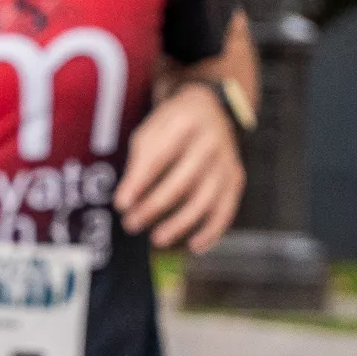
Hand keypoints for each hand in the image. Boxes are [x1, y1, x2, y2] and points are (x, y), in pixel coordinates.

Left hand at [115, 84, 244, 250]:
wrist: (210, 108)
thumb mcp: (149, 132)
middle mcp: (210, 142)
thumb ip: (139, 163)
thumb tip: (126, 202)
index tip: (121, 205)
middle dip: (155, 206)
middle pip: (183, 181)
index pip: (159, 158)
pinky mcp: (236, 178)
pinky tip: (194, 246)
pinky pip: (227, 209)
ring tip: (157, 239)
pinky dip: (212, 230)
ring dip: (181, 223)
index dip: (139, 183)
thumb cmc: (170, 126)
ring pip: (206, 199)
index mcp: (184, 124)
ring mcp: (227, 161)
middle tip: (131, 224)